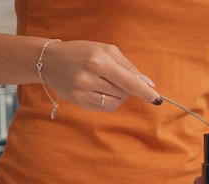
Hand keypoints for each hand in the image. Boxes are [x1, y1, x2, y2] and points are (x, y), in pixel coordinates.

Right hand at [41, 40, 160, 111]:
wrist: (50, 61)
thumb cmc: (83, 52)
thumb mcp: (106, 50)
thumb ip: (129, 67)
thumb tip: (147, 84)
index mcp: (99, 62)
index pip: (128, 82)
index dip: (145, 92)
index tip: (157, 100)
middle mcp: (90, 78)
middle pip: (124, 93)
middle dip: (127, 88)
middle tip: (114, 77)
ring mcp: (82, 92)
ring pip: (116, 102)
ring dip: (118, 95)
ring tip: (105, 82)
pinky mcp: (79, 102)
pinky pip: (105, 108)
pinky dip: (109, 101)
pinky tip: (100, 90)